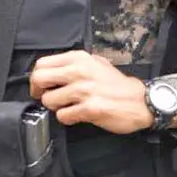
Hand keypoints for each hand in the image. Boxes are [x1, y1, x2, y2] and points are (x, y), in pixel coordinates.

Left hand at [29, 50, 153, 134]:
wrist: (141, 101)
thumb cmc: (116, 84)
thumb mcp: (95, 63)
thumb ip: (73, 64)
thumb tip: (50, 71)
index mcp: (78, 58)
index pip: (42, 64)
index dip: (35, 78)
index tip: (40, 87)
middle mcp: (79, 72)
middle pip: (39, 79)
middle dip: (38, 92)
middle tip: (47, 97)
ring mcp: (84, 90)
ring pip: (48, 100)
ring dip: (55, 107)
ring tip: (68, 107)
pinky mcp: (90, 109)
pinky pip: (63, 116)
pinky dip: (66, 118)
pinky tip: (76, 115)